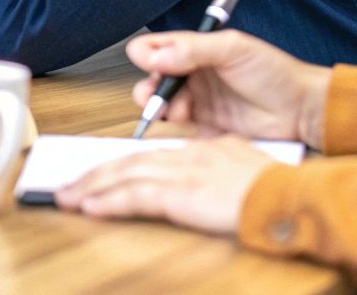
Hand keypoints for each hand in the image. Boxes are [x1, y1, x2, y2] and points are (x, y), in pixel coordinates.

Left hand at [55, 135, 274, 234]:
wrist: (290, 197)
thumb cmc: (277, 192)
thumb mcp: (246, 171)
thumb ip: (222, 170)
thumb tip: (210, 180)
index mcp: (202, 149)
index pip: (150, 155)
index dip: (120, 165)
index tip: (99, 175)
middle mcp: (188, 155)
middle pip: (129, 161)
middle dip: (94, 175)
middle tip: (67, 185)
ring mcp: (183, 172)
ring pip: (125, 175)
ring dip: (91, 187)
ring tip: (65, 197)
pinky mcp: (181, 193)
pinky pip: (135, 195)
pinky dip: (108, 201)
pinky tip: (89, 207)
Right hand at [127, 30, 331, 147]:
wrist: (302, 111)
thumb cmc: (276, 73)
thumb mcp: (234, 49)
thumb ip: (194, 48)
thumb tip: (157, 55)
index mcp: (197, 51)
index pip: (157, 49)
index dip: (149, 56)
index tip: (153, 66)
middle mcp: (194, 77)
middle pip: (153, 82)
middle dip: (150, 90)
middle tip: (158, 98)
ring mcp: (198, 104)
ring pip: (163, 108)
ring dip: (164, 111)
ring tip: (180, 114)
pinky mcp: (205, 130)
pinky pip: (179, 133)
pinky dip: (175, 133)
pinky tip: (186, 129)